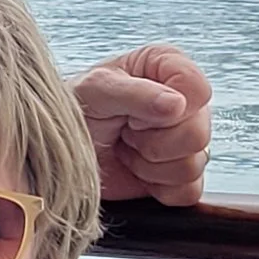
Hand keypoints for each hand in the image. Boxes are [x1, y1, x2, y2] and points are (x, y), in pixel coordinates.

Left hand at [75, 44, 213, 205]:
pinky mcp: (181, 175)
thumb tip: (177, 105)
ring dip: (150, 165)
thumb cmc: (75, 110)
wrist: (60, 151)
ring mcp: (185, 140)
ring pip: (194, 165)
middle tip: (125, 132)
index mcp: (168, 68)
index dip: (172, 107)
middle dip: (154, 141)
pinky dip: (157, 187)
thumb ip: (136, 93)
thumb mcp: (96, 90)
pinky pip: (189, 191)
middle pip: (198, 133)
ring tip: (126, 149)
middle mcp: (184, 102)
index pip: (198, 89)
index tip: (134, 112)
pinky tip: (136, 170)